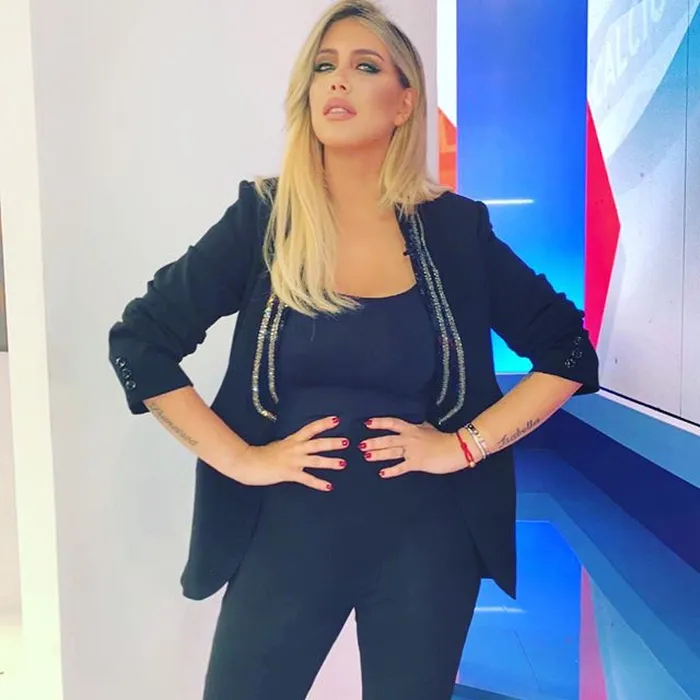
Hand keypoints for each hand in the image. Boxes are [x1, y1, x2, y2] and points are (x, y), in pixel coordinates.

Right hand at [230, 416, 348, 491]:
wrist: (248, 462)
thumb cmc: (261, 455)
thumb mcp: (279, 446)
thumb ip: (291, 446)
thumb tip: (301, 447)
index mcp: (293, 440)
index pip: (310, 428)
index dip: (323, 423)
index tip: (336, 419)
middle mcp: (295, 448)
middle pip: (317, 443)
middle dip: (332, 443)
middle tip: (347, 442)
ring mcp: (293, 461)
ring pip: (315, 460)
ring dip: (330, 462)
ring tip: (343, 463)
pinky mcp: (289, 473)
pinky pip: (307, 479)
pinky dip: (319, 483)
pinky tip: (329, 486)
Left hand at [361, 417, 471, 478]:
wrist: (457, 448)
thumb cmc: (444, 439)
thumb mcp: (429, 428)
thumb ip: (419, 427)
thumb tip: (415, 423)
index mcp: (412, 429)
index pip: (393, 423)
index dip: (380, 422)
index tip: (367, 423)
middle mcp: (410, 438)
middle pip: (388, 440)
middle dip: (373, 442)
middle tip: (360, 445)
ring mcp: (413, 451)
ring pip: (392, 452)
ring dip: (378, 454)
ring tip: (366, 456)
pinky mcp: (417, 463)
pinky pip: (401, 467)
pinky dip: (391, 471)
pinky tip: (382, 473)